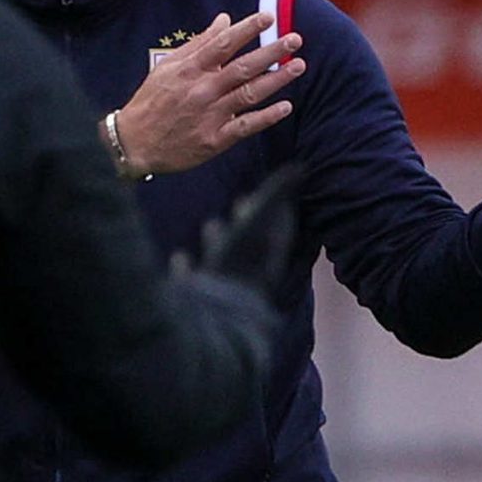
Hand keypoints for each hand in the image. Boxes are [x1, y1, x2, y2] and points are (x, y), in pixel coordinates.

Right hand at [109, 13, 302, 178]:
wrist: (135, 143)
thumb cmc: (152, 101)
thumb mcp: (169, 66)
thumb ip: (199, 43)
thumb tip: (224, 20)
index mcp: (190, 70)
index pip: (224, 44)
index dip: (248, 29)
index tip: (269, 17)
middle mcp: (203, 90)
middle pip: (243, 67)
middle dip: (271, 52)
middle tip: (295, 39)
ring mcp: (210, 116)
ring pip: (249, 94)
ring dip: (277, 80)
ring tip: (298, 66)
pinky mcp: (214, 140)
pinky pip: (245, 126)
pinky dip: (266, 117)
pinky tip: (285, 107)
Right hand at [172, 165, 301, 301]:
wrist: (211, 313)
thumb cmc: (238, 263)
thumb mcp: (260, 219)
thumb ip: (278, 193)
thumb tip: (301, 168)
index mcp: (266, 253)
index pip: (278, 229)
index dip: (278, 210)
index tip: (275, 192)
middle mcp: (248, 271)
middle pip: (250, 242)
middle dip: (245, 221)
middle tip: (241, 201)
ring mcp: (221, 286)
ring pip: (221, 259)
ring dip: (217, 241)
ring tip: (211, 224)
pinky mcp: (196, 299)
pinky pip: (192, 280)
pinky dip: (187, 268)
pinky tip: (179, 258)